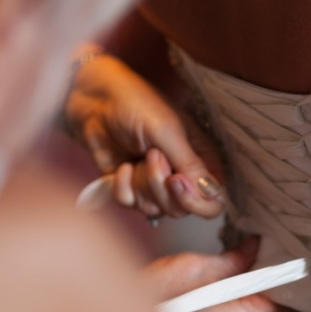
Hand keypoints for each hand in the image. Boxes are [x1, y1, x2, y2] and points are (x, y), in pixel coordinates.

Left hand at [66, 51, 223, 218]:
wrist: (96, 102)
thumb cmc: (137, 104)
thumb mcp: (167, 131)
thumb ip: (191, 164)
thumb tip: (214, 195)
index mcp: (202, 160)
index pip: (214, 201)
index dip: (196, 200)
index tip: (175, 180)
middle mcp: (182, 176)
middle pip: (182, 209)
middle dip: (160, 185)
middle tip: (151, 155)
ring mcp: (156, 185)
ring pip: (155, 210)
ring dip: (141, 184)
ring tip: (137, 157)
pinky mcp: (131, 188)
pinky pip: (130, 205)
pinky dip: (122, 186)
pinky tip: (122, 166)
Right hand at [142, 238, 297, 311]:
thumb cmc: (156, 299)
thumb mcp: (198, 267)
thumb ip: (234, 259)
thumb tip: (255, 248)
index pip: (289, 309)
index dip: (294, 287)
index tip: (294, 265)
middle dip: (273, 286)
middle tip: (269, 258)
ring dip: (254, 294)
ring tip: (246, 267)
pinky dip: (237, 303)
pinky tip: (225, 284)